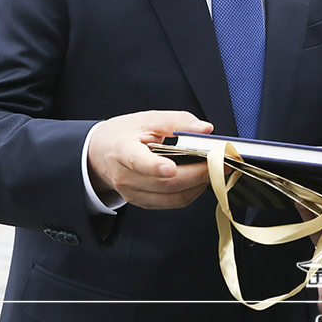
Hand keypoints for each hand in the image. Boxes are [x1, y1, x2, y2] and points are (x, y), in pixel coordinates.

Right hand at [86, 110, 213, 209]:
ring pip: (173, 197)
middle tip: (220, 162)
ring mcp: (133, 193)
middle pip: (166, 184)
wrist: (101, 153)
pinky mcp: (143, 202)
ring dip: (199, 185)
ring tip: (215, 169)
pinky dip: (192, 192)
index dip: (154, 166)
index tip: (170, 168)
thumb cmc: (126, 134)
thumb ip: (178, 121)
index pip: (137, 161)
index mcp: (123, 151)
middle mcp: (126, 177)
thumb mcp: (149, 119)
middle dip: (199, 174)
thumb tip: (205, 129)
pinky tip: (200, 178)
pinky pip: (173, 203)